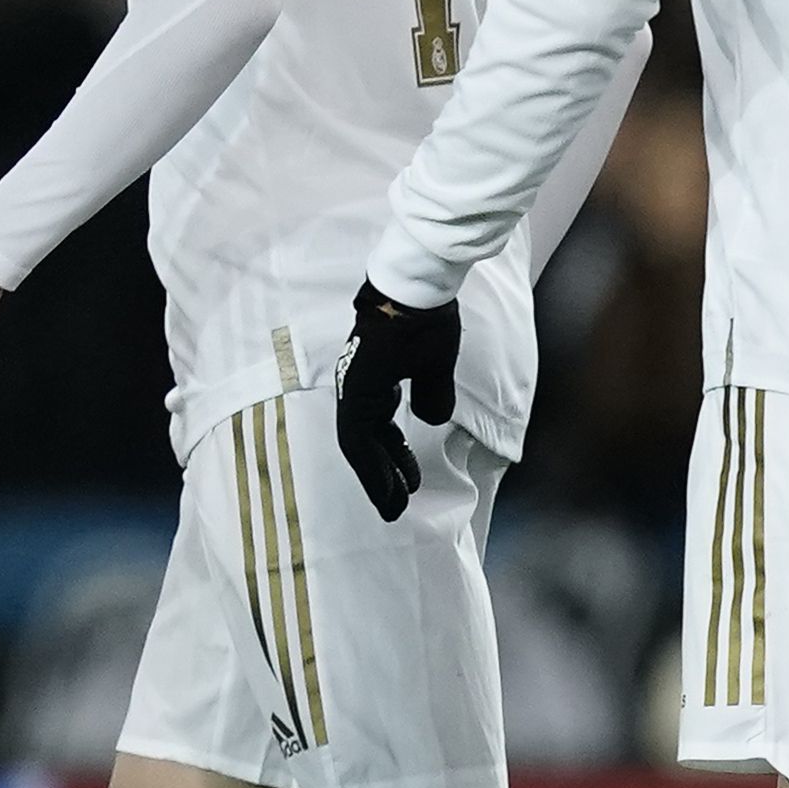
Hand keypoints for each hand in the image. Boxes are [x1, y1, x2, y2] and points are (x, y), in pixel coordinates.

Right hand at [337, 279, 459, 519]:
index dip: (376, 480)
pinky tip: (403, 447)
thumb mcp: (434, 366)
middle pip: (362, 444)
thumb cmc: (423, 322)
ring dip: (387, 457)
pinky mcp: (373, 370)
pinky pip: (376, 413)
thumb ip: (433, 399)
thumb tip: (430, 420)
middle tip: (398, 508)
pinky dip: (390, 434)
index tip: (393, 506)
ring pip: (369, 429)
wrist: (414, 279)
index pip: (361, 447)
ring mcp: (362, 379)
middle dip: (380, 477)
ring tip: (409, 483)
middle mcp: (354, 389)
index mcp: (359, 392)